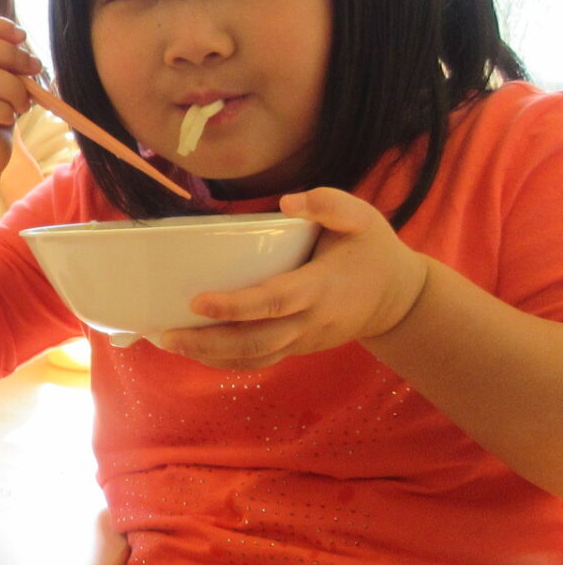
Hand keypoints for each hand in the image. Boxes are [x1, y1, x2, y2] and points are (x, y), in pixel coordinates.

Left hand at [155, 188, 429, 370]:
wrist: (400, 298)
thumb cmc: (374, 251)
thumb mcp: (363, 217)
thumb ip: (330, 203)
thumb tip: (288, 202)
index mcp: (321, 288)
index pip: (273, 302)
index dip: (235, 306)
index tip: (197, 302)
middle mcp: (309, 322)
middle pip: (255, 341)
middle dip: (207, 342)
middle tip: (164, 334)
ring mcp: (303, 340)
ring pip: (253, 357)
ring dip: (208, 355)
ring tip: (166, 342)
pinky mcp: (298, 348)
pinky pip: (259, 360)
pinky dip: (224, 361)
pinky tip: (194, 351)